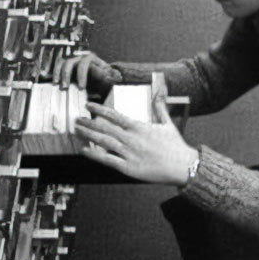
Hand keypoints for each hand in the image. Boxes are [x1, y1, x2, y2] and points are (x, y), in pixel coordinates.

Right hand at [53, 50, 122, 93]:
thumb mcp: (108, 75)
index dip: (81, 75)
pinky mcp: (65, 62)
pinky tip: (54, 82)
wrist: (98, 74)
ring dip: (60, 74)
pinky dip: (55, 73)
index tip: (81, 87)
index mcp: (91, 58)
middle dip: (67, 75)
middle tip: (66, 88)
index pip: (84, 64)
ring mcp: (72, 58)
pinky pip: (58, 65)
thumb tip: (118, 77)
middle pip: (70, 62)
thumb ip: (112, 76)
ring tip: (59, 86)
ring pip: (62, 63)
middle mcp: (80, 56)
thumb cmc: (103, 75)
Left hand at [74, 99, 197, 185]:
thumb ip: (159, 107)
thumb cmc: (175, 146)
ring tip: (77, 130)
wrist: (182, 166)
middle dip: (89, 122)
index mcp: (139, 127)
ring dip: (88, 135)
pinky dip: (94, 155)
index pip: (114, 115)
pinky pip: (108, 160)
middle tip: (76, 118)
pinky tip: (84, 150)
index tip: (88, 105)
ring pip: (103, 142)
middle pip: (105, 128)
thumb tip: (159, 91)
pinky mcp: (129, 168)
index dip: (99, 109)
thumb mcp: (167, 123)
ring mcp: (129, 154)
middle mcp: (132, 139)